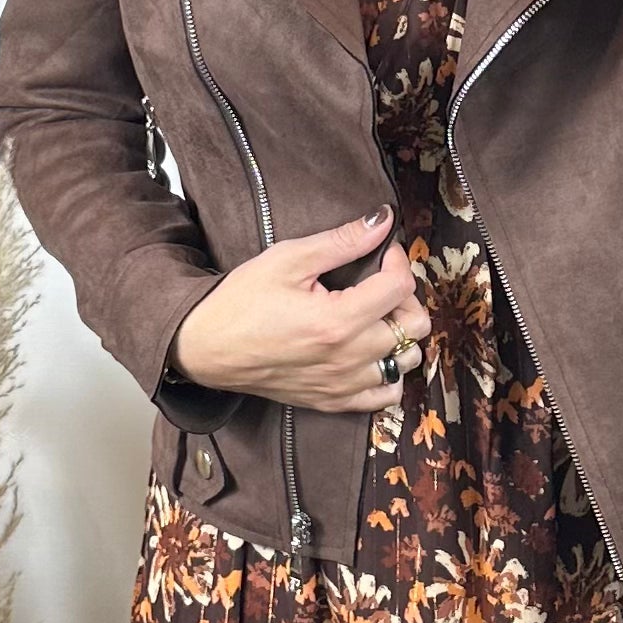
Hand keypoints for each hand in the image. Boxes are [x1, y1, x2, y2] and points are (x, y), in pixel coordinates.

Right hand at [170, 205, 431, 411]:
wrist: (207, 347)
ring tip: (375, 316)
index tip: (381, 252)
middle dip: (404, 296)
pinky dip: (390, 373)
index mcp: (338, 320)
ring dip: (401, 334)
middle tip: (380, 283)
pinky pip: (386, 395)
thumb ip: (341, 241)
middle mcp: (348, 358)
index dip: (396, 260)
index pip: (400, 286)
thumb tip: (383, 221)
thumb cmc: (242, 300)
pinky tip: (372, 353)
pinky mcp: (334, 401)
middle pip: (415, 325)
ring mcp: (344, 384)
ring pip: (407, 361)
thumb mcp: (288, 259)